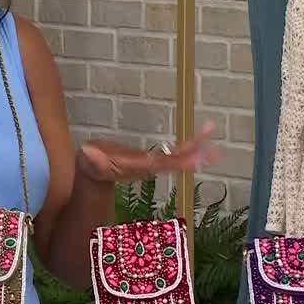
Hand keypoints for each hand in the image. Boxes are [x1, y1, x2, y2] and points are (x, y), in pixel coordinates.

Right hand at [78, 119, 220, 181]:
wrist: (94, 172)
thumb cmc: (90, 163)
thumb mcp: (90, 160)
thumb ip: (89, 158)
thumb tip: (87, 152)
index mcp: (136, 166)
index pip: (160, 164)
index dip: (177, 162)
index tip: (195, 161)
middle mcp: (149, 167)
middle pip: (175, 160)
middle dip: (195, 155)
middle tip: (216, 152)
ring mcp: (152, 164)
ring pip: (178, 156)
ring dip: (196, 147)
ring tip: (212, 132)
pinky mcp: (153, 159)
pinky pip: (174, 153)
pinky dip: (188, 147)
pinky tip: (198, 142)